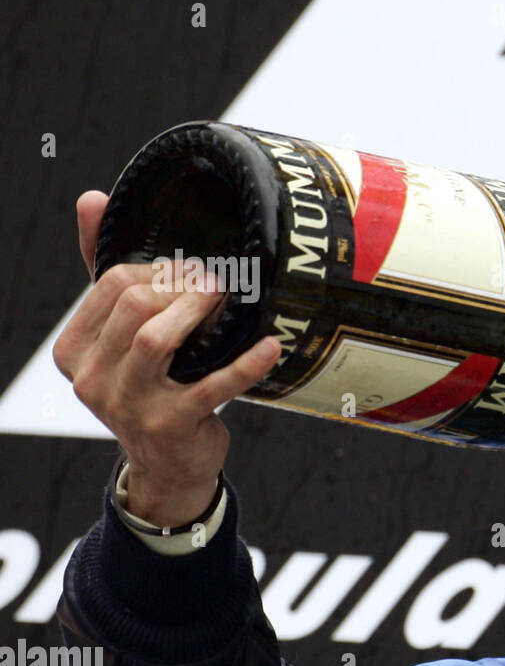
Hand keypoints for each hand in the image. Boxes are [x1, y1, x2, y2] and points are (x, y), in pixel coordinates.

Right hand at [53, 190, 280, 526]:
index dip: (157, 268)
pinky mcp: (172, 425)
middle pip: (134, 304)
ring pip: (157, 338)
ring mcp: (129, 405)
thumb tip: (91, 199)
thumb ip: (103, 272)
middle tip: (217, 280)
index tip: (191, 270)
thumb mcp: (120, 337)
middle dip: (181, 284)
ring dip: (199, 309)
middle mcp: (92, 378)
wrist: (168, 465)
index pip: (110, 285)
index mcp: (74, 350)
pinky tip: (269, 345)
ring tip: (227, 296)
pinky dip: (245, 363)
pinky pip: (213, 385)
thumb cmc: (149, 388)